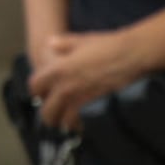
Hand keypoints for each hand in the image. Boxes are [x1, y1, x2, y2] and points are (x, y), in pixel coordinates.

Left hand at [28, 29, 143, 130]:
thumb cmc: (106, 45)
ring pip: (62, 121)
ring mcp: (79, 100)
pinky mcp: (93, 108)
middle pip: (46, 111)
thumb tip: (50, 43)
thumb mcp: (81, 40)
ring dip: (63, 120)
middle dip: (48, 112)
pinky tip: (82, 119)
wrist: (130, 56)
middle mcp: (65, 87)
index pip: (34, 86)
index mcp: (58, 69)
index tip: (42, 91)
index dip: (37, 90)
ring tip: (67, 118)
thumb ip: (62, 43)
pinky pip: (79, 123)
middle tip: (54, 110)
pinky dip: (78, 124)